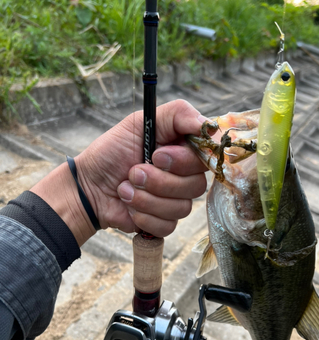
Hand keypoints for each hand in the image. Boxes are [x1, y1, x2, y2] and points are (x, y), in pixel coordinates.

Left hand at [32, 100, 207, 244]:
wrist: (88, 186)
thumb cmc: (112, 152)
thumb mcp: (139, 122)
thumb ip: (178, 114)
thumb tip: (208, 125)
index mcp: (184, 149)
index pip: (207, 157)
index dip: (183, 160)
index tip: (158, 155)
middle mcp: (186, 175)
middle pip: (196, 185)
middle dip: (159, 180)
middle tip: (133, 171)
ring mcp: (177, 200)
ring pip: (182, 207)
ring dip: (146, 198)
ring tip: (126, 187)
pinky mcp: (166, 222)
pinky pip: (168, 225)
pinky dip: (143, 216)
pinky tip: (129, 206)